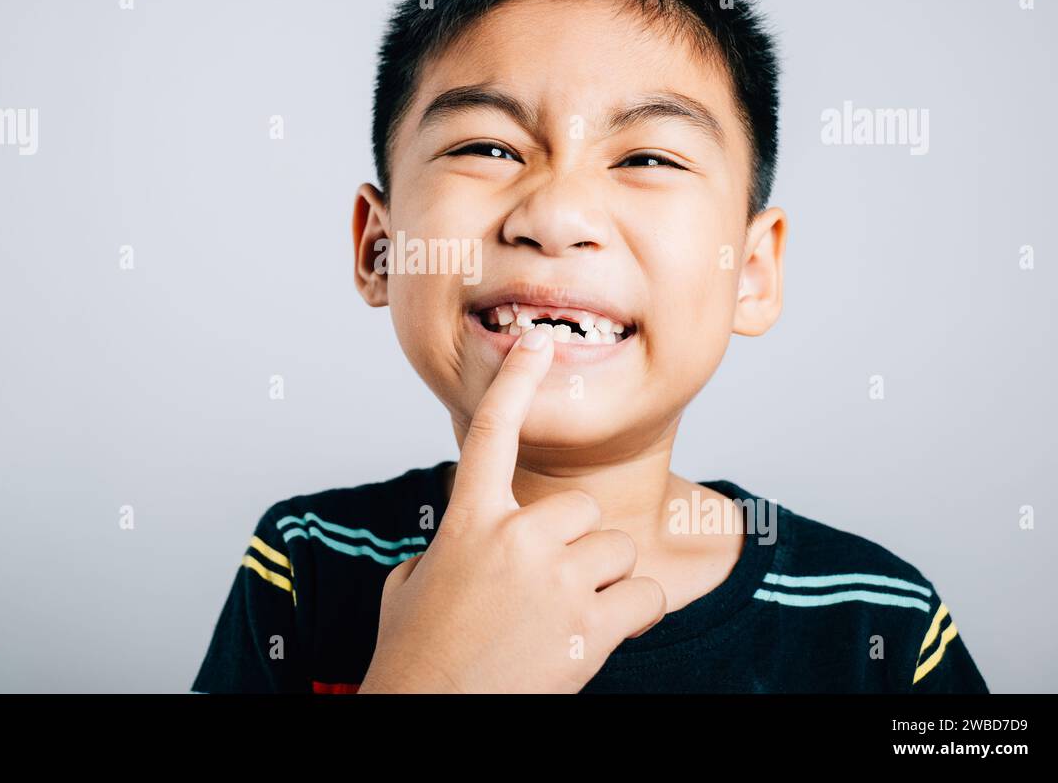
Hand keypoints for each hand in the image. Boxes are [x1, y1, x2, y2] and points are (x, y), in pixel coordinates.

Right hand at [358, 325, 666, 692]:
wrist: (424, 715)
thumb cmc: (415, 656)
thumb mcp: (412, 583)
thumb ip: (451, 547)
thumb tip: (475, 544)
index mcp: (467, 522)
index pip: (492, 433)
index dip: (516, 382)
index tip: (537, 343)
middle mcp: (514, 540)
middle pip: (581, 508)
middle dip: (575, 544)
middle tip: (548, 587)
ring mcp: (555, 582)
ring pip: (617, 549)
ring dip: (602, 581)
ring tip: (566, 619)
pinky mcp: (590, 628)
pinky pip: (645, 595)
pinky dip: (634, 614)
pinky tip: (600, 635)